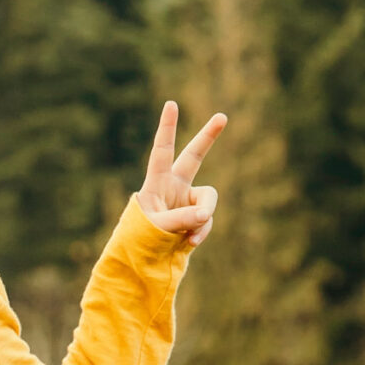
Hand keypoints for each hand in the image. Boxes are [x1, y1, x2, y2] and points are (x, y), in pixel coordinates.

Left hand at [135, 101, 223, 247]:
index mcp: (157, 183)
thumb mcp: (158, 228)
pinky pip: (207, 220)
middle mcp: (174, 187)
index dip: (167, 128)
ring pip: (207, 200)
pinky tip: (190, 243)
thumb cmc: (141, 240)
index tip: (171, 104)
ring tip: (187, 235)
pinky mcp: (197, 217)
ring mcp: (187, 201)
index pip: (162, 151)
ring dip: (202, 217)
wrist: (144, 260)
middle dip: (208, 137)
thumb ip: (182, 218)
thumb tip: (207, 213)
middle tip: (222, 116)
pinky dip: (201, 232)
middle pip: (194, 157)